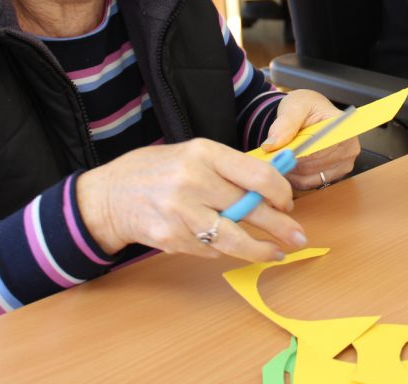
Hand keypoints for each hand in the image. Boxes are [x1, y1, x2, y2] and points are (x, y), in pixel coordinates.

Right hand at [75, 138, 306, 261]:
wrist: (108, 196)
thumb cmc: (156, 171)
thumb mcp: (192, 156)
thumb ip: (228, 169)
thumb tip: (270, 187)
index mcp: (203, 153)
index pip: (257, 174)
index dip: (280, 192)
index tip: (287, 202)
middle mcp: (193, 181)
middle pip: (250, 208)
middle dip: (281, 227)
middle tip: (298, 237)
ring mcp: (181, 212)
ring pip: (235, 239)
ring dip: (261, 250)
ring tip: (276, 253)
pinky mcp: (172, 238)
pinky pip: (211, 250)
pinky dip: (225, 251)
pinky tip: (233, 248)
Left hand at [260, 89, 359, 191]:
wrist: (309, 113)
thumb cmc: (306, 107)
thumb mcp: (294, 107)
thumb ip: (284, 124)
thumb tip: (272, 145)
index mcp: (344, 128)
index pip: (322, 148)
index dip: (299, 153)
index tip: (280, 152)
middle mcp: (350, 148)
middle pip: (314, 164)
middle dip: (291, 161)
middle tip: (273, 155)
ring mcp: (343, 165)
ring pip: (310, 177)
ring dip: (291, 170)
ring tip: (279, 158)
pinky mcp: (334, 176)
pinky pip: (309, 183)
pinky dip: (294, 177)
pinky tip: (287, 165)